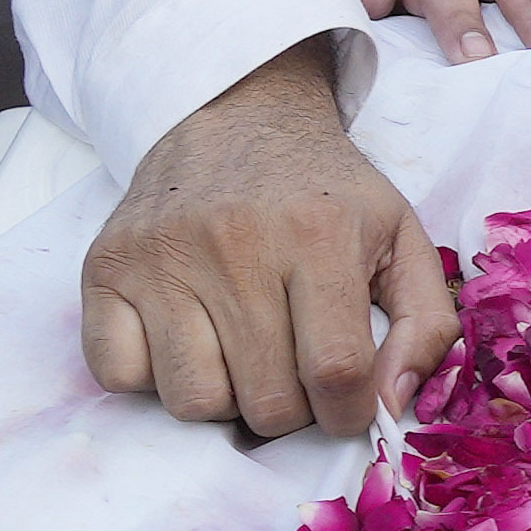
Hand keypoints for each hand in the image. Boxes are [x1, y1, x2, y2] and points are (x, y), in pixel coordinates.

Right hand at [82, 50, 447, 444]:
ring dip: (225, 400)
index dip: (348, 413)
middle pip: (266, 401)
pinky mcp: (105, 267)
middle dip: (291, 411)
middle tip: (292, 375)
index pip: (335, 371)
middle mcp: (233, 243)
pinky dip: (153, 379)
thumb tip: (392, 406)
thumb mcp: (400, 239)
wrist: (238, 117)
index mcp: (317, 235)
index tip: (346, 407)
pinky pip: (119, 376)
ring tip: (241, 358)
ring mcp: (161, 256)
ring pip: (193, 401)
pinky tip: (186, 343)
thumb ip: (425, 325)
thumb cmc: (324, 194)